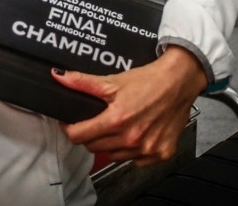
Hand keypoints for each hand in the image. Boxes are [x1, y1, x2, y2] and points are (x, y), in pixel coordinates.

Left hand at [53, 45, 207, 165]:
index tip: (71, 123)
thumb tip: (58, 76)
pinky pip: (136, 161)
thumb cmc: (148, 80)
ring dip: (111, 144)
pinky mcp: (160, 154)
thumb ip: (82, 82)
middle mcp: (131, 138)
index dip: (70, 128)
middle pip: (94, 147)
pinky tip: (136, 135)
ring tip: (118, 127)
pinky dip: (132, 151)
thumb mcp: (112, 80)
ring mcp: (147, 149)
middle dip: (91, 135)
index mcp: (116, 120)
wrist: (179, 82)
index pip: (79, 136)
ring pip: (113, 156)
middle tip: (97, 121)